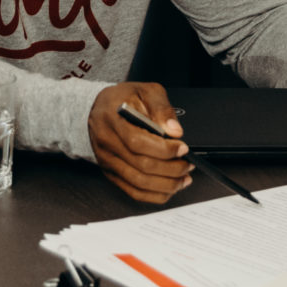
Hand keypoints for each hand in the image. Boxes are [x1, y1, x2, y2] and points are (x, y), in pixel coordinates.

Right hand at [88, 83, 192, 205]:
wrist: (98, 108)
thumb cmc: (123, 98)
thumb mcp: (146, 91)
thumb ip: (162, 108)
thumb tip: (175, 131)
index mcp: (113, 120)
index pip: (138, 142)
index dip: (164, 149)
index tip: (183, 148)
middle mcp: (108, 143)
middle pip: (141, 165)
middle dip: (171, 169)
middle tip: (188, 164)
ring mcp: (108, 161)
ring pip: (138, 182)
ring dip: (165, 185)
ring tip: (184, 179)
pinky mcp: (111, 173)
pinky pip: (132, 191)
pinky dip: (154, 195)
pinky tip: (169, 189)